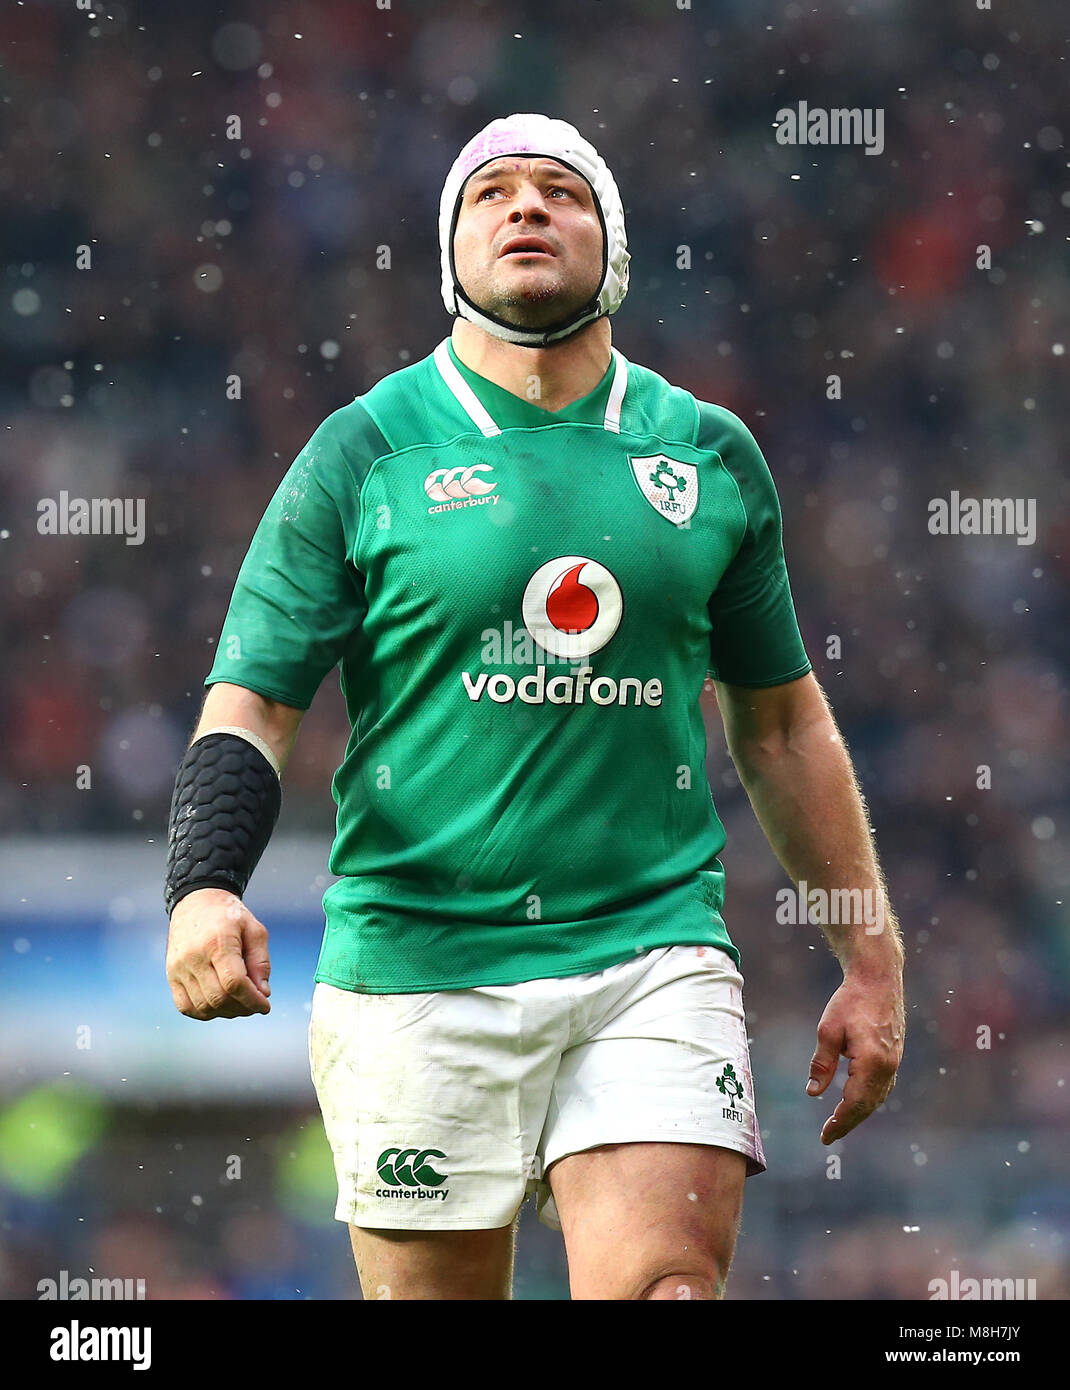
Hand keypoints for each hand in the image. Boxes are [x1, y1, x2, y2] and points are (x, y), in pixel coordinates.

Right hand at [166, 888, 271, 1019]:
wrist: (196, 902)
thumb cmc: (230, 916)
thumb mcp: (254, 930)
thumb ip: (261, 962)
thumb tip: (263, 993)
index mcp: (218, 942)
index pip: (234, 983)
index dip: (252, 1000)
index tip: (265, 1005)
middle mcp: (194, 956)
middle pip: (218, 998)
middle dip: (242, 1008)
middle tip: (255, 1004)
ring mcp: (179, 967)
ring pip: (203, 1006)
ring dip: (226, 1012)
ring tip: (240, 1003)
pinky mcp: (171, 975)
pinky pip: (185, 1006)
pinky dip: (204, 1012)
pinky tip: (220, 1005)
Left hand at [806, 968, 903, 1143]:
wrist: (879, 979)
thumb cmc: (851, 1000)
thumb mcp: (828, 1030)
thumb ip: (822, 1063)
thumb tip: (813, 1092)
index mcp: (871, 1062)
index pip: (854, 1102)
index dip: (839, 1121)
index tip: (825, 1136)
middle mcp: (887, 1066)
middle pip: (867, 1105)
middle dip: (848, 1122)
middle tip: (828, 1136)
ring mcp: (894, 1062)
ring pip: (877, 1098)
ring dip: (859, 1113)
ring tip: (839, 1124)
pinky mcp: (894, 1056)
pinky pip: (882, 1087)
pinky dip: (869, 1100)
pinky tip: (857, 1104)